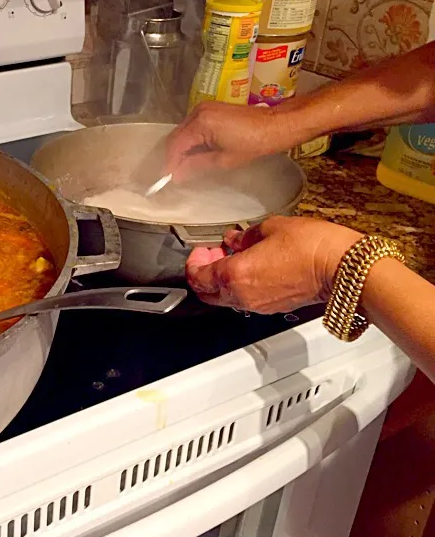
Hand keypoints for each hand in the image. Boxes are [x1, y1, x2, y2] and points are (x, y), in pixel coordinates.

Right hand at [164, 101, 287, 181]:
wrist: (277, 124)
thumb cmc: (256, 142)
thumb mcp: (225, 160)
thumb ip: (197, 166)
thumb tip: (177, 175)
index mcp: (201, 123)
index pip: (176, 146)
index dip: (169, 164)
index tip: (166, 179)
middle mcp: (198, 112)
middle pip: (176, 137)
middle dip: (173, 157)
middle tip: (174, 176)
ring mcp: (204, 108)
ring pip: (183, 132)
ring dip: (182, 149)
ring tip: (184, 168)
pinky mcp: (210, 109)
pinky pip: (192, 127)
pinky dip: (190, 141)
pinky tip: (195, 154)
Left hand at [185, 216, 361, 313]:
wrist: (343, 267)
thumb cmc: (311, 246)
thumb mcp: (270, 228)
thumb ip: (244, 236)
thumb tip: (234, 239)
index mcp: (235, 275)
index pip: (198, 277)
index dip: (193, 262)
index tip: (200, 249)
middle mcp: (242, 295)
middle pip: (207, 293)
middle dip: (203, 274)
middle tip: (211, 254)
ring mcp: (258, 305)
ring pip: (225, 299)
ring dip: (221, 280)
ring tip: (233, 257)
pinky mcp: (274, 307)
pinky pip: (245, 300)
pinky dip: (239, 286)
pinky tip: (251, 267)